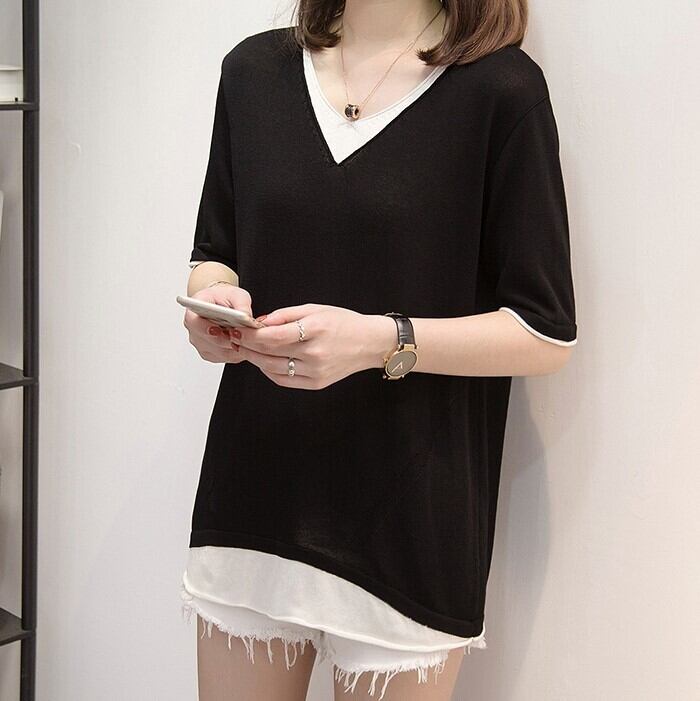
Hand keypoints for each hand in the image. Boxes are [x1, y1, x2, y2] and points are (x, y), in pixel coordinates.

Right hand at [183, 283, 251, 363]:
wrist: (222, 305)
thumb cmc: (225, 298)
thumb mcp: (236, 294)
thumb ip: (241, 304)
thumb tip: (246, 316)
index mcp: (194, 311)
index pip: (193, 322)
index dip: (206, 328)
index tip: (219, 329)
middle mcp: (194, 330)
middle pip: (207, 341)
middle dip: (227, 339)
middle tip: (242, 335)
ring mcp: (201, 344)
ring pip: (219, 352)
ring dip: (234, 347)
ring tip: (247, 338)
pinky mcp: (210, 354)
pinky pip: (225, 357)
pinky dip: (237, 353)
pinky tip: (244, 344)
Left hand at [231, 303, 396, 388]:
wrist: (370, 344)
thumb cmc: (344, 323)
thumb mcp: (315, 309)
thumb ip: (286, 315)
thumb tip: (260, 322)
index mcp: (315, 330)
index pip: (272, 336)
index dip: (249, 334)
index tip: (237, 329)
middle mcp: (314, 353)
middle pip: (269, 354)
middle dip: (247, 346)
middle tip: (234, 338)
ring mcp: (315, 371)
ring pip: (272, 369)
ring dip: (255, 359)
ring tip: (246, 350)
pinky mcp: (316, 384)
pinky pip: (284, 380)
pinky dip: (269, 371)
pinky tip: (264, 361)